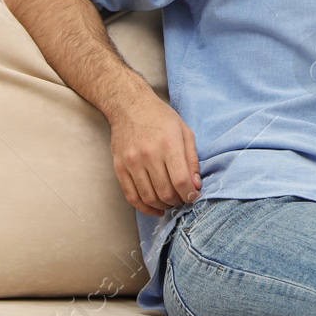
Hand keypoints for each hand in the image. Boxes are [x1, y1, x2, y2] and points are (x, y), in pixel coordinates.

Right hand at [109, 94, 202, 216]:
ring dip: (163, 206)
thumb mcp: (185, 132)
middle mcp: (148, 155)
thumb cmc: (161, 118)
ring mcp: (131, 163)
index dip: (190, 194)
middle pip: (165, 192)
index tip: (194, 196)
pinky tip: (156, 208)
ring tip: (171, 202)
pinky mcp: (120, 168)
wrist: (129, 107)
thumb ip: (192, 160)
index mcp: (168, 144)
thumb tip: (196, 186)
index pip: (180, 180)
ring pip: (149, 197)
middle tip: (183, 199)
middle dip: (178, 201)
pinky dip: (145, 208)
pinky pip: (132, 196)